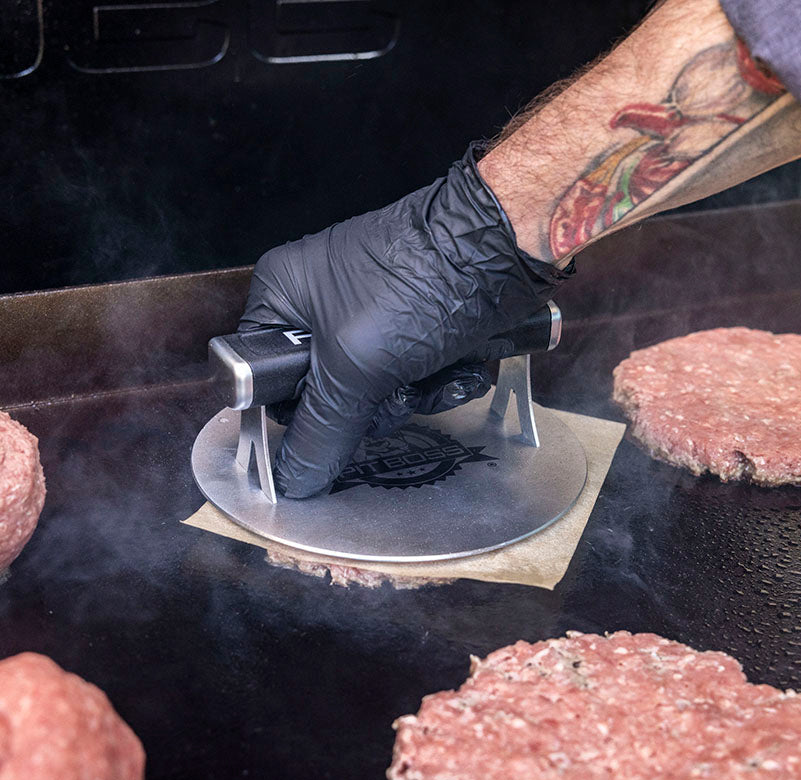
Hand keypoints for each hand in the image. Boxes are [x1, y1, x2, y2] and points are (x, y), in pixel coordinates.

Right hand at [239, 144, 569, 497]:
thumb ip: (322, 429)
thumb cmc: (420, 284)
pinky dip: (440, 380)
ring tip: (437, 368)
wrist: (501, 246)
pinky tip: (461, 364)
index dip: (301, 408)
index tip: (337, 414)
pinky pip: (413, 378)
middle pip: (327, 395)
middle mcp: (321, 304)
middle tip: (395, 386)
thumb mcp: (356, 365)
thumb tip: (292, 481)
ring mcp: (372, 316)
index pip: (268, 378)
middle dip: (372, 404)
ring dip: (415, 395)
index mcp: (285, 296)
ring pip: (376, 395)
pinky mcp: (415, 329)